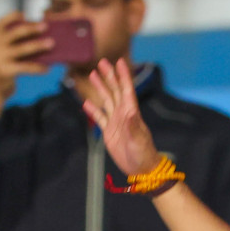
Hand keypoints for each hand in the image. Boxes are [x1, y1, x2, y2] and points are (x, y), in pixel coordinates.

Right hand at [0, 13, 51, 116]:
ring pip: (23, 49)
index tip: (26, 14)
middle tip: (46, 26)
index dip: (13, 16)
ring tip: (52, 44)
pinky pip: (26, 67)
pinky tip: (47, 68)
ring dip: (39, 45)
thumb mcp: (6, 53)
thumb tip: (42, 36)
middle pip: (16, 32)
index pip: (2, 22)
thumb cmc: (6, 68)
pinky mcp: (5, 70)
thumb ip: (16, 44)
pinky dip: (38, 67)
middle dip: (32, 28)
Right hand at [83, 59, 162, 177]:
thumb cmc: (144, 154)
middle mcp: (123, 114)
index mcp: (132, 113)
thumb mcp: (138, 140)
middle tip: (102, 62)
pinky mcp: (109, 132)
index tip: (120, 61)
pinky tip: (85, 102)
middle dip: (109, 76)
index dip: (123, 75)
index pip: (127, 90)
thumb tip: (129, 112)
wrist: (141, 169)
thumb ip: (132, 126)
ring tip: (92, 75)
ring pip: (106, 100)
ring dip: (100, 88)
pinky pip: (100, 118)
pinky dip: (93, 110)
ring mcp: (115, 122)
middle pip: (115, 91)